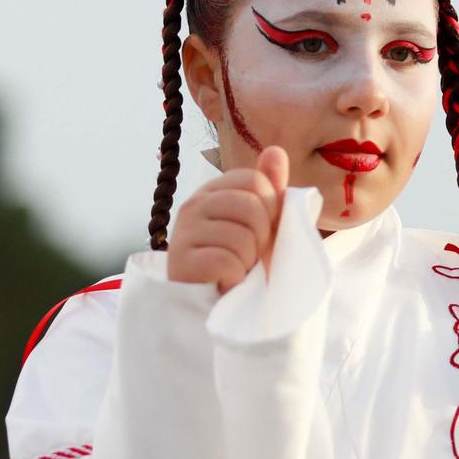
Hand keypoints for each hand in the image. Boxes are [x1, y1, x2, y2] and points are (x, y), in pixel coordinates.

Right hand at [166, 145, 288, 292]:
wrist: (218, 308)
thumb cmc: (242, 264)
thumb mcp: (262, 224)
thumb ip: (269, 189)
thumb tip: (276, 151)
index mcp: (213, 191)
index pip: (255, 181)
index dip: (269, 211)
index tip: (259, 232)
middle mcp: (193, 205)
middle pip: (252, 207)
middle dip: (261, 239)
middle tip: (247, 256)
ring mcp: (184, 233)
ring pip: (243, 237)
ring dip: (249, 263)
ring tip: (235, 271)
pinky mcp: (182, 263)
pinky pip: (228, 262)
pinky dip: (235, 278)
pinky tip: (223, 283)